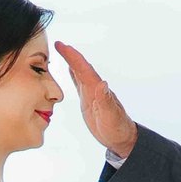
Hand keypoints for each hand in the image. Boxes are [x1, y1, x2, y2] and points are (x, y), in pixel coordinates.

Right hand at [54, 42, 136, 162]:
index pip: (84, 69)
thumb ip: (105, 100)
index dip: (73, 57)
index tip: (62, 46)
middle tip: (59, 44)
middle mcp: (94, 88)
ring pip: (79, 73)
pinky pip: (79, 84)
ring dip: (71, 62)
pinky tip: (70, 70)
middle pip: (81, 67)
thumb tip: (102, 83)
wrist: (121, 138)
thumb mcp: (111, 115)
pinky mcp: (88, 101)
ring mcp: (91, 94)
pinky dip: (74, 75)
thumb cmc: (117, 128)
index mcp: (97, 90)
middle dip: (70, 55)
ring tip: (62, 51)